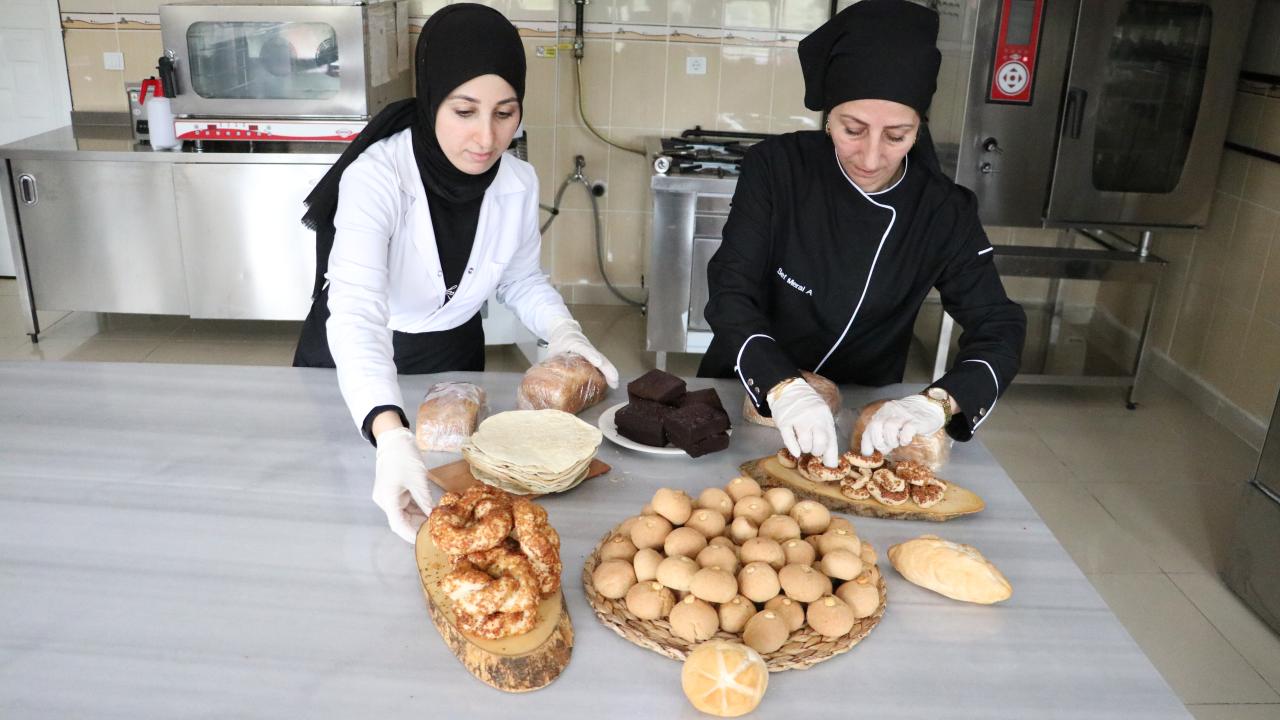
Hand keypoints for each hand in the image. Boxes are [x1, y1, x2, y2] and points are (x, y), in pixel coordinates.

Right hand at [373, 427, 433, 542]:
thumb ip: (425, 501)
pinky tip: (431, 513)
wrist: (394, 438)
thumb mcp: (417, 480)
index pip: (398, 525)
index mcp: (387, 500)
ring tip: (437, 524)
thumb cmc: (404, 456)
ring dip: (420, 518)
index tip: (426, 542)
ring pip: (405, 514)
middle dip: (418, 527)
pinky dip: (418, 509)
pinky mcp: (395, 491)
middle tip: (437, 532)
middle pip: (401, 521)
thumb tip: (435, 517)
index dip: (412, 535)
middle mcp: (385, 501)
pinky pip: (407, 505)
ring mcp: (390, 496)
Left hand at [546, 318, 618, 387]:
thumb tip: (547, 380)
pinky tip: (610, 383)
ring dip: (609, 371)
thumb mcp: (552, 350)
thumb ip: (551, 363)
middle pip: (599, 356)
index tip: (598, 362)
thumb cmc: (559, 340)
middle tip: (614, 380)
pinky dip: (606, 373)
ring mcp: (591, 350)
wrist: (564, 329)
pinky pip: (601, 364)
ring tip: (615, 384)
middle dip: (607, 368)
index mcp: (574, 342)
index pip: (584, 348)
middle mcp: (586, 346)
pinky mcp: (593, 355)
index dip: (591, 355)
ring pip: (603, 360)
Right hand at [769, 379, 838, 466]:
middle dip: (816, 452)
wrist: (788, 389)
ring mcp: (799, 419)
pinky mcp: (784, 421)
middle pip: (820, 444)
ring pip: (805, 444)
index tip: (829, 469)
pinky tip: (796, 452)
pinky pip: (790, 439)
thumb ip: (826, 435)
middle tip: (812, 449)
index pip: (831, 441)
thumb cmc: (807, 406)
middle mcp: (814, 418)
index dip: (830, 458)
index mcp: (825, 418)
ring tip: (802, 444)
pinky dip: (793, 448)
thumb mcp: (821, 416)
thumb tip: (830, 462)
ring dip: (804, 449)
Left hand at [860, 394, 945, 455]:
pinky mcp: (916, 420)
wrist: (930, 405)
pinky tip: (906, 441)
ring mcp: (903, 415)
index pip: (869, 428)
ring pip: (889, 427)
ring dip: (891, 441)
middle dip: (878, 442)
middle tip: (887, 448)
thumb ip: (883, 432)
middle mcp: (890, 412)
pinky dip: (904, 439)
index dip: (867, 443)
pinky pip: (907, 430)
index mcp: (883, 413)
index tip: (870, 453)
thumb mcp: (893, 421)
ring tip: (897, 443)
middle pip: (875, 426)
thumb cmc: (909, 417)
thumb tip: (875, 450)